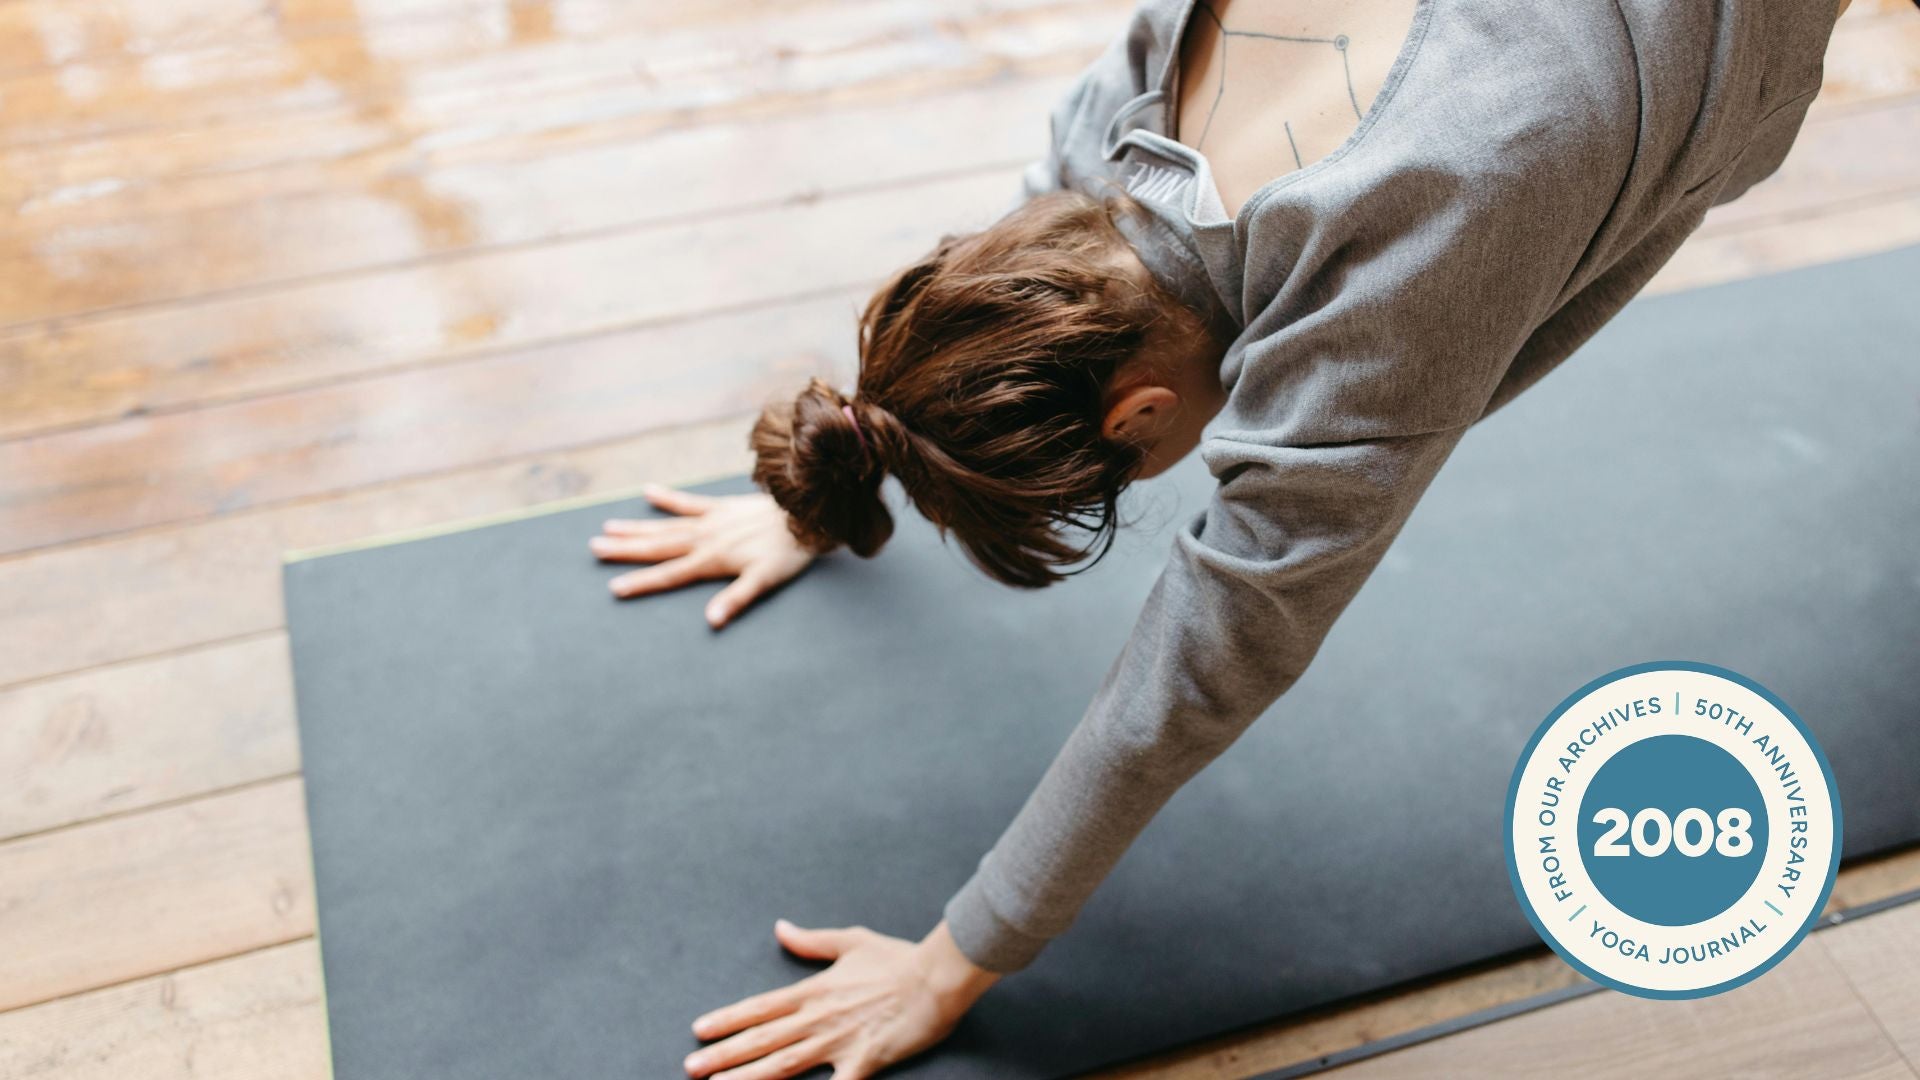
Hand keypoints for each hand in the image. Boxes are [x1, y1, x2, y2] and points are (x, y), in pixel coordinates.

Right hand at [592, 484, 813, 627]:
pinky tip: (647, 491)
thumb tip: (710, 621)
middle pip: (657, 546)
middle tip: (594, 548)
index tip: (614, 587)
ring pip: (665, 525)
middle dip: (625, 550)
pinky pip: (689, 502)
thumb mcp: (763, 582)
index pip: (669, 575)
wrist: (805, 517)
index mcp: (711, 560)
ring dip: (636, 527)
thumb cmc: (786, 555)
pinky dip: (668, 498)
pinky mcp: (721, 507)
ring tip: (608, 527)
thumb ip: (735, 600)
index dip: (641, 582)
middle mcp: (704, 539)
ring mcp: (710, 520)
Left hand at [685, 919, 998, 1079]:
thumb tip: (781, 928)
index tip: (698, 1030)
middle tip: (691, 1067)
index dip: (727, 1019)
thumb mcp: (850, 941)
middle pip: (762, 1039)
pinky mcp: (864, 1062)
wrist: (937, 975)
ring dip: (747, 1077)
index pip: (760, 1007)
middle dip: (723, 1055)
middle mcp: (819, 1018)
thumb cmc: (897, 958)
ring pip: (783, 1064)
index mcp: (814, 990)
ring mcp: (839, 1042)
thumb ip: (811, 942)